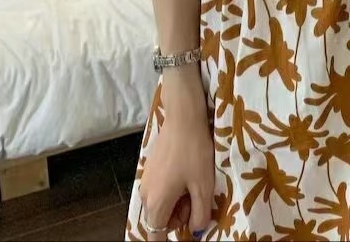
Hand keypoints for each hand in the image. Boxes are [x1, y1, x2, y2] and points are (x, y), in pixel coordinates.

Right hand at [139, 69, 213, 240]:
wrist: (183, 119)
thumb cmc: (194, 153)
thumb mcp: (203, 186)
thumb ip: (200, 214)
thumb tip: (196, 230)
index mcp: (156, 203)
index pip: (156, 235)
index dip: (172, 235)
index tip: (188, 222)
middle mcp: (146, 194)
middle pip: (160, 219)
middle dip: (178, 216)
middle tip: (196, 198)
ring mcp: (146, 180)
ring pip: (160, 204)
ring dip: (177, 202)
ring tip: (194, 183)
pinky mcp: (150, 168)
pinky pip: (160, 189)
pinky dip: (173, 189)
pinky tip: (187, 173)